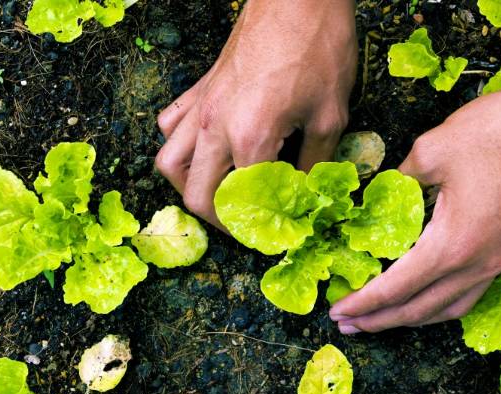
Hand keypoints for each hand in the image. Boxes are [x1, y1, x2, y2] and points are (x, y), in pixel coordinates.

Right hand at [155, 0, 357, 227]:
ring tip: (219, 195)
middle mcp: (215, 126)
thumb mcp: (331, 116)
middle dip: (220, 221)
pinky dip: (180, 147)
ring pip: (169, 163)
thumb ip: (315, 165)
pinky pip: (171, 126)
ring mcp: (201, 106)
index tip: (276, 237)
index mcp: (250, 138)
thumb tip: (307, 197)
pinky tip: (206, 151)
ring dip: (189, 188)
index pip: (242, 204)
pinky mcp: (199, 88)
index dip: (260, 229)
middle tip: (247, 226)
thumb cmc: (320, 49)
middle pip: (195, 195)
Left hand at [329, 78, 500, 332]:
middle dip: (380, 320)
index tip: (337, 312)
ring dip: (412, 318)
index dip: (363, 303)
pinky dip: (441, 305)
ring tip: (383, 319)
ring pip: (448, 308)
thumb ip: (399, 179)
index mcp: (451, 246)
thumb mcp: (433, 150)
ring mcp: (497, 261)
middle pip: (419, 309)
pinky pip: (469, 294)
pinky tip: (429, 296)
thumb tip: (381, 192)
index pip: (395, 288)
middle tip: (347, 324)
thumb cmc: (500, 132)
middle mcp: (475, 265)